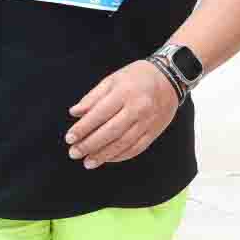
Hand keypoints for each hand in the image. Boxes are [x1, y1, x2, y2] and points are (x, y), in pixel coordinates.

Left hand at [66, 60, 181, 169]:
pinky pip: (136, 148)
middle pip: (110, 132)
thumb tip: (74, 112)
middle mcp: (137, 109)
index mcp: (124, 93)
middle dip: (90, 145)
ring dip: (104, 155)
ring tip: (88, 162)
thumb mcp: (112, 80)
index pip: (99, 114)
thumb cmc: (136, 77)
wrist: (170, 78)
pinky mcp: (154, 131)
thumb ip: (92, 97)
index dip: (83, 128)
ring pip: (123, 144)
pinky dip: (120, 156)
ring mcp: (147, 122)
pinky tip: (107, 159)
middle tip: (74, 153)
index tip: (69, 138)